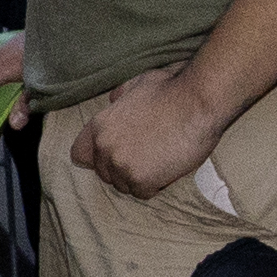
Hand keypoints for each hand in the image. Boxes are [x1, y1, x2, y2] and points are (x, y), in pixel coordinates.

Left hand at [66, 69, 219, 200]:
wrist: (197, 102)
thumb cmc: (172, 89)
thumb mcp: (137, 84)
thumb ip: (120, 96)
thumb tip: (112, 99)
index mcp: (99, 125)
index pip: (79, 155)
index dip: (96, 159)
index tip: (114, 157)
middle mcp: (104, 147)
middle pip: (105, 174)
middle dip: (123, 169)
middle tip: (148, 157)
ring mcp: (121, 166)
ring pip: (124, 186)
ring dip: (140, 178)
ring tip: (160, 160)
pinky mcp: (141, 180)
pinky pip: (143, 193)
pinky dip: (156, 185)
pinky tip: (168, 168)